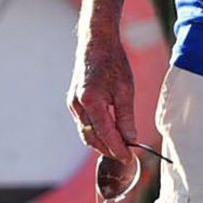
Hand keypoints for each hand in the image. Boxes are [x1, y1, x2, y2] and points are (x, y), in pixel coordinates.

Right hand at [69, 25, 137, 174]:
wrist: (96, 44)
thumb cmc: (113, 63)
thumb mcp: (125, 90)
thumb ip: (126, 117)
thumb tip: (130, 139)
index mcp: (91, 101)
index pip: (105, 134)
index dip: (117, 149)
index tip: (129, 158)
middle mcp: (77, 105)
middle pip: (92, 138)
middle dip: (108, 150)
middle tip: (126, 157)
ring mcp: (73, 104)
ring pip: (86, 133)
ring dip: (101, 143)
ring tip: (119, 149)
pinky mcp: (73, 102)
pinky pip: (83, 124)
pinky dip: (95, 132)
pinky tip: (109, 135)